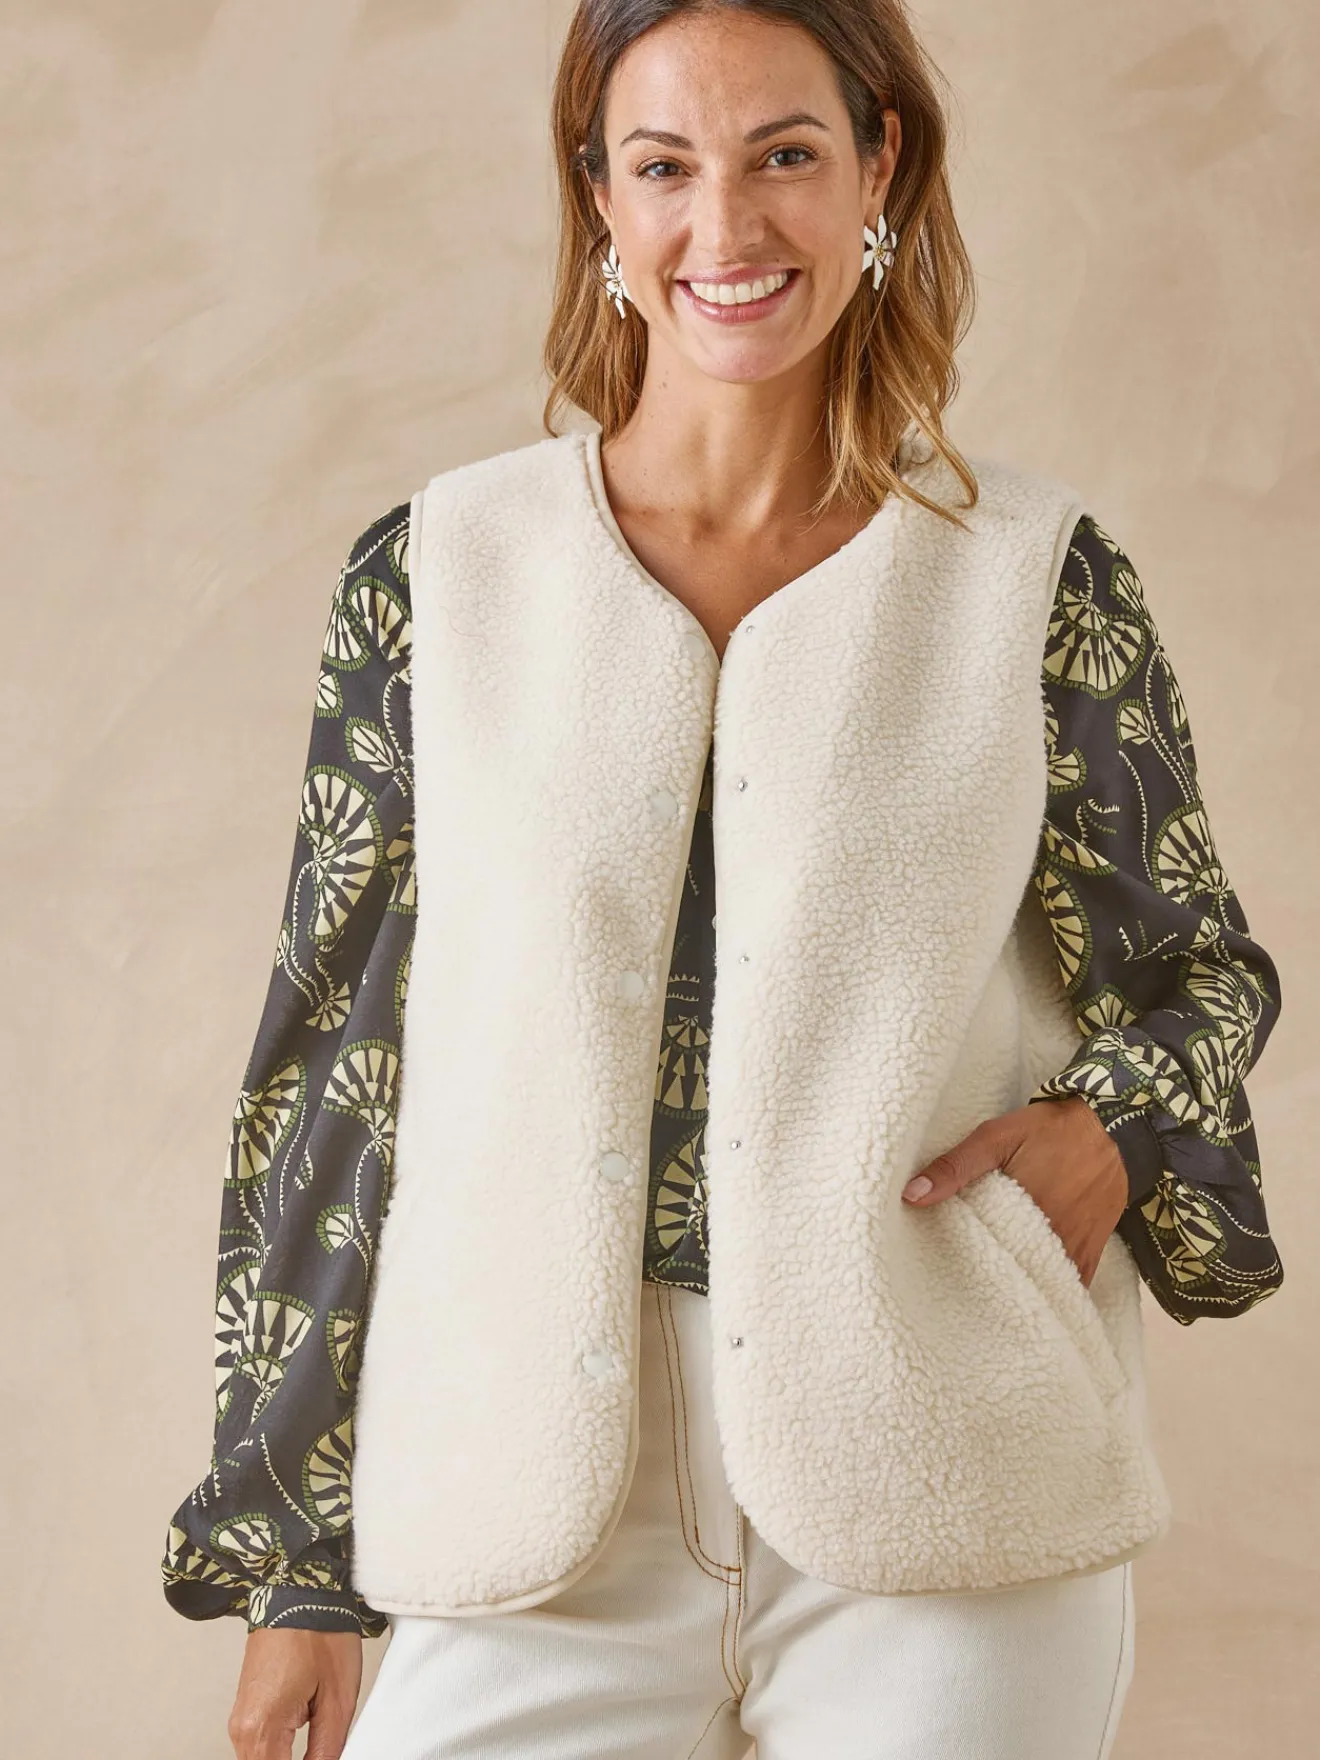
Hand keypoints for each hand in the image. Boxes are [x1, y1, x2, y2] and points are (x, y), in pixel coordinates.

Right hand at [228, 1628, 362, 1759]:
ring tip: (316, 1750)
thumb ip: (327, 1750)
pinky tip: (301, 1748)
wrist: (299, 1590)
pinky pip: (258, 1747)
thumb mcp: (338, 1698)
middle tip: (322, 1754)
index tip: (322, 1759)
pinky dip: (278, 1753)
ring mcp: (240, 1717)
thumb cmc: (321, 1631)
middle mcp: (242, 1727)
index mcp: (262, 1727)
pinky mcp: (245, 1708)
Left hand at [900, 1096, 1127, 1287]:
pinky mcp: (1093, 1250)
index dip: (961, 1272)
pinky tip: (1032, 1299)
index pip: (983, 1258)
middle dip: (988, 1288)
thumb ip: (954, 1166)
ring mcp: (1075, 1249)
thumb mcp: (995, 1137)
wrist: (1113, 1126)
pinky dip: (1052, 1294)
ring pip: (1043, 1286)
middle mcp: (1052, 1239)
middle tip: (958, 1294)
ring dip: (1020, 1292)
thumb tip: (910, 1195)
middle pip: (1013, 1278)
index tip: (938, 1278)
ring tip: (990, 1300)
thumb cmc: (1049, 1130)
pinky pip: (1073, 1287)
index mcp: (1022, 1215)